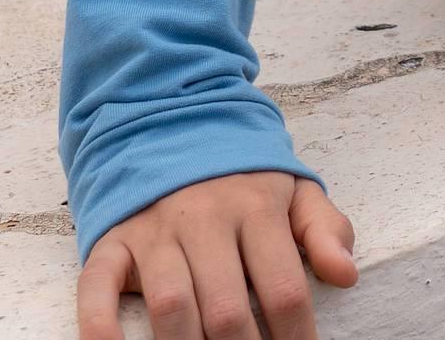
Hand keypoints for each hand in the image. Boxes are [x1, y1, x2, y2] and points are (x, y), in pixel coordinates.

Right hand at [76, 170, 356, 339]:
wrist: (174, 125)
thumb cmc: (243, 178)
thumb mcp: (293, 190)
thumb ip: (324, 229)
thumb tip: (347, 275)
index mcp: (257, 207)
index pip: (284, 286)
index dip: (295, 335)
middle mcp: (206, 218)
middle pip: (226, 308)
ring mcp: (155, 230)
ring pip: (172, 304)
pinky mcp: (112, 241)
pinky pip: (98, 288)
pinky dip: (101, 328)